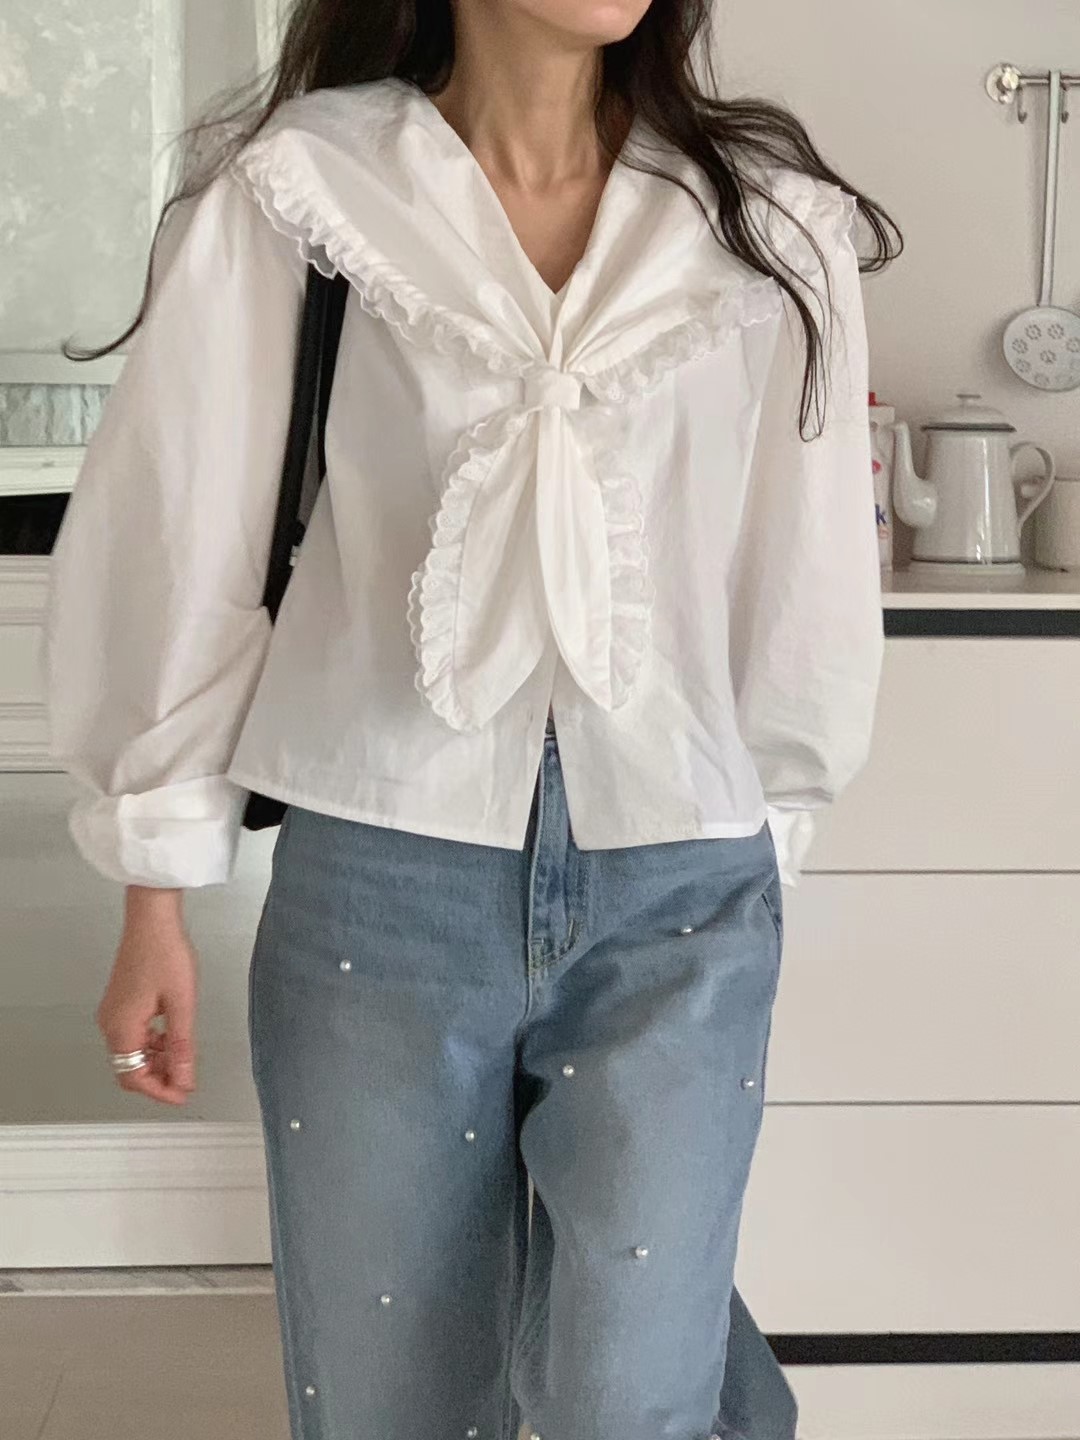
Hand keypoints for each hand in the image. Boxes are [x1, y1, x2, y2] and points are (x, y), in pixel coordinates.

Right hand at [96, 887, 198, 1105]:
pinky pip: (133, 1034)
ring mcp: (113, 1011)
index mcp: (121, 1029)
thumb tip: (183, 1081)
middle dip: (157, 1078)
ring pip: (131, 1051)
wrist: (152, 919)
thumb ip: (181, 1048)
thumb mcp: (181, 1006)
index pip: (133, 1077)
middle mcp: (110, 1023)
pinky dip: (152, 1042)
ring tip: (183, 1058)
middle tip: (186, 1079)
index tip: (183, 1095)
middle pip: (129, 1067)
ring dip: (156, 1060)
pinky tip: (172, 1036)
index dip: (160, 1092)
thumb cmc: (166, 955)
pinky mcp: (120, 1001)